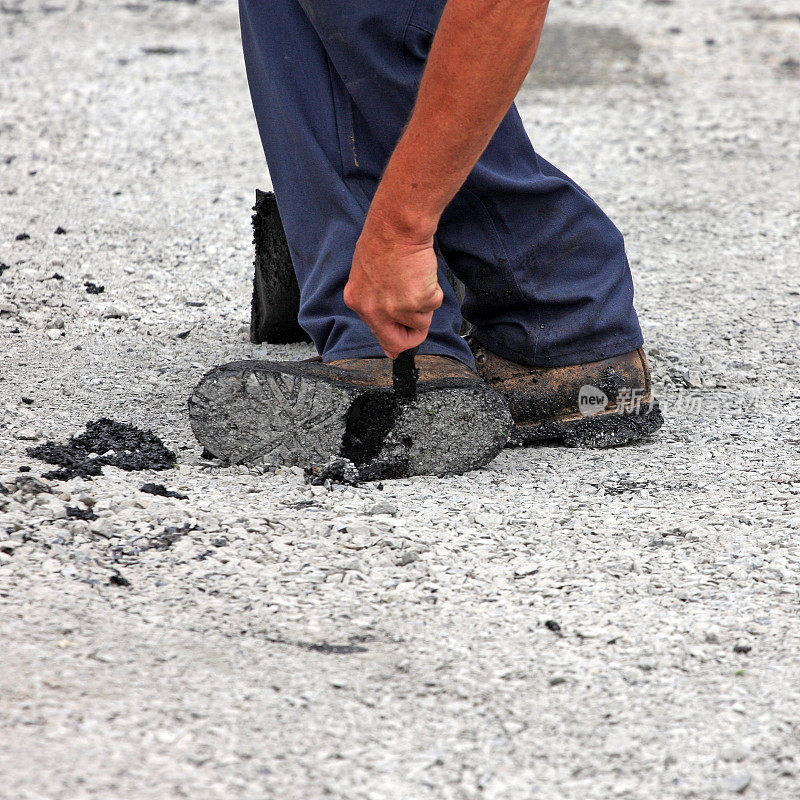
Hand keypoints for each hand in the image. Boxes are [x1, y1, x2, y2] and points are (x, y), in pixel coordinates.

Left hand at [344, 206, 442, 358]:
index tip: (401, 347)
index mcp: (358, 302)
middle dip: (414, 335)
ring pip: (421, 321)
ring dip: (425, 303)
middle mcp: (373, 309)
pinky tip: (422, 273)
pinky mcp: (416, 300)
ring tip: (416, 279)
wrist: (398, 225)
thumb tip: (391, 345)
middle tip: (420, 318)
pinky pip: (434, 305)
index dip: (395, 343)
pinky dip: (434, 291)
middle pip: (398, 343)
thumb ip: (377, 305)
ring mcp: (394, 307)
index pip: (379, 336)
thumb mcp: (368, 277)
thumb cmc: (385, 242)